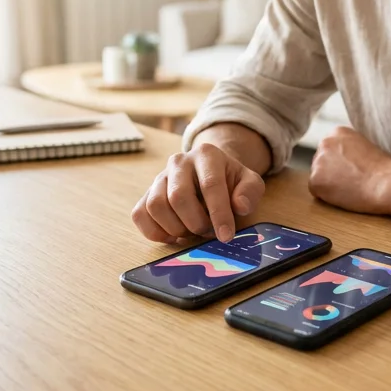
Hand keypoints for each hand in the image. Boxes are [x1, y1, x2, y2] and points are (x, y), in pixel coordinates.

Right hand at [131, 144, 264, 243]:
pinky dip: (155, 232)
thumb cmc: (230, 182)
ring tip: (192, 232)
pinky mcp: (145, 194)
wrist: (209, 174)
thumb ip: (250, 191)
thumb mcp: (249, 182)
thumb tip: (240, 205)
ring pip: (156, 206)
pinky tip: (174, 235)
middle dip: (196, 222)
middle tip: (208, 232)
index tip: (226, 236)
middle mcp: (179, 162)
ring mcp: (159, 177)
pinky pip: (140, 215)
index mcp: (206, 154)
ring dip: (175, 228)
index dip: (218, 214)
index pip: (210, 185)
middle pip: (178, 196)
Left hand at [308, 127, 390, 214]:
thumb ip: (348, 149)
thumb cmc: (383, 169)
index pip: (330, 150)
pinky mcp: (315, 180)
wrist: (385, 183)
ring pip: (319, 176)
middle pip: (322, 162)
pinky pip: (317, 190)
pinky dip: (327, 196)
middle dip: (332, 172)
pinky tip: (344, 194)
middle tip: (351, 181)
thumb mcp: (364, 147)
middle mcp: (325, 143)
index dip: (341, 164)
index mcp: (338, 132)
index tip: (353, 170)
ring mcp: (318, 161)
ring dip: (330, 184)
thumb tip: (341, 161)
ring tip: (350, 188)